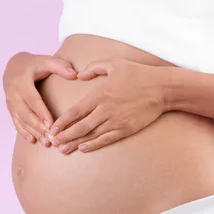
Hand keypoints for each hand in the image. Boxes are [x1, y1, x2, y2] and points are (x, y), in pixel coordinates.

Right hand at [3, 52, 77, 145]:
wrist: (13, 66)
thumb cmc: (34, 64)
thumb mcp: (46, 60)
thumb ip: (61, 66)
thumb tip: (75, 75)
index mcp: (21, 80)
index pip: (32, 99)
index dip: (42, 112)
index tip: (52, 124)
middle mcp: (12, 92)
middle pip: (26, 113)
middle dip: (38, 127)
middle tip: (52, 138)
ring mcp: (10, 101)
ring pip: (21, 120)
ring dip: (33, 132)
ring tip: (46, 143)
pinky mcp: (10, 108)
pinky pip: (16, 122)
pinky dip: (24, 131)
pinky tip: (33, 140)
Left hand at [46, 57, 164, 153]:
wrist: (162, 88)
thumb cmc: (138, 74)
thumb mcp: (114, 64)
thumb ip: (94, 68)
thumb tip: (78, 75)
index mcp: (100, 94)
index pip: (75, 111)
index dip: (62, 122)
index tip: (52, 128)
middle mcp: (105, 110)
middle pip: (80, 126)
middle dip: (64, 136)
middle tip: (53, 142)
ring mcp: (116, 121)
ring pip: (91, 135)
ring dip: (75, 143)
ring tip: (63, 149)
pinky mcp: (126, 129)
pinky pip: (106, 139)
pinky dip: (94, 145)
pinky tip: (84, 148)